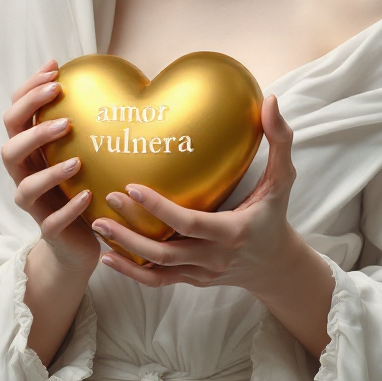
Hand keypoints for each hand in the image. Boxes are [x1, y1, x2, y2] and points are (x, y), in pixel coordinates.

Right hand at [1, 60, 100, 276]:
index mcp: (29, 152)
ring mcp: (34, 205)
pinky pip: (51, 221)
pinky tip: (88, 194)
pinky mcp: (49, 231)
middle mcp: (24, 176)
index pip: (15, 115)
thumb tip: (103, 76)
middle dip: (30, 119)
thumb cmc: (80, 186)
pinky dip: (68, 208)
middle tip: (58, 100)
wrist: (77, 243)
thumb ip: (80, 121)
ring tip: (77, 160)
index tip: (53, 69)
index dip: (27, 90)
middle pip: (10, 145)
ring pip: (24, 186)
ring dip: (49, 170)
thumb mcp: (79, 150)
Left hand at [92, 95, 334, 357]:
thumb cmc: (276, 214)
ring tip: (96, 227)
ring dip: (125, 250)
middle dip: (130, 232)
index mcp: (232, 232)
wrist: (276, 265)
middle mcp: (214, 257)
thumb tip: (270, 100)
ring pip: (157, 269)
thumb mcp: (284, 179)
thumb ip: (280, 140)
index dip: (160, 208)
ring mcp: (201, 273)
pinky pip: (158, 280)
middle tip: (105, 203)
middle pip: (165, 251)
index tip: (132, 186)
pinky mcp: (192, 280)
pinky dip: (132, 272)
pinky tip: (108, 256)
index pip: (190, 223)